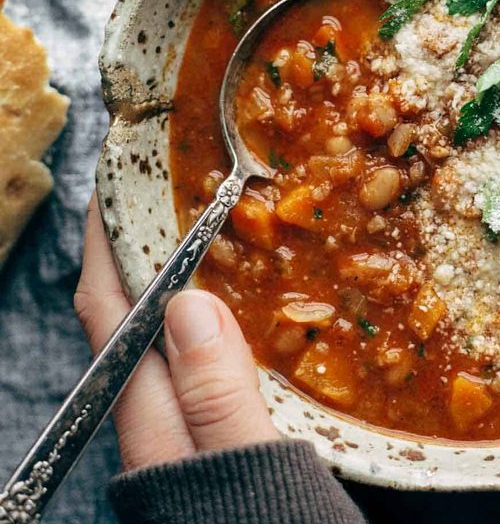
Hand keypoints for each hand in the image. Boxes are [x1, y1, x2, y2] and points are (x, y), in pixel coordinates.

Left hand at [74, 193, 279, 470]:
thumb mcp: (246, 462)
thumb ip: (217, 398)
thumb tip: (188, 305)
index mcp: (152, 419)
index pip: (110, 310)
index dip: (105, 242)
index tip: (116, 185)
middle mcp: (156, 416)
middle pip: (132, 312)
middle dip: (141, 246)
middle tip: (173, 191)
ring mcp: (184, 423)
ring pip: (169, 329)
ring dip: (181, 274)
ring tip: (208, 227)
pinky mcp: (215, 430)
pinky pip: (203, 352)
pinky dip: (215, 310)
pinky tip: (243, 300)